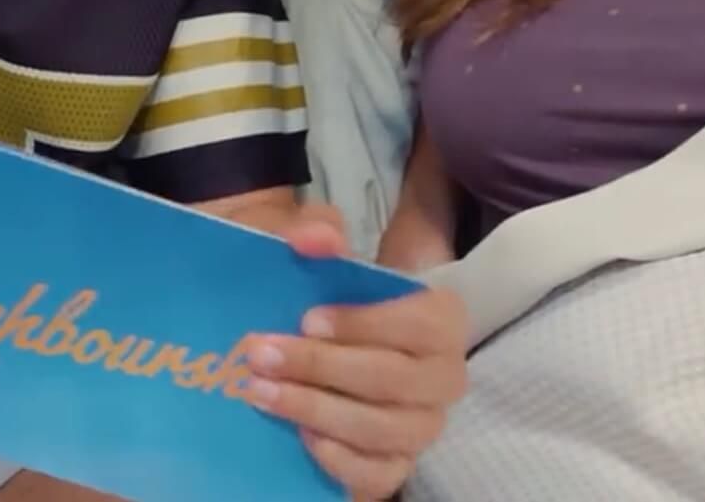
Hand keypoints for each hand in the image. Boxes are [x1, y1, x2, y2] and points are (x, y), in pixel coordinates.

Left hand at [246, 203, 468, 500]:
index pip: (419, 324)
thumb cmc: (323, 289)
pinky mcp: (396, 465)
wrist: (310, 333)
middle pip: (392, 381)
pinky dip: (337, 458)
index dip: (364, 324)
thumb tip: (314, 239)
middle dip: (321, 368)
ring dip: (314, 410)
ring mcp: (423, 426)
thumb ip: (317, 229)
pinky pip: (377, 474)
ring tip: (260, 391)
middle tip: (260, 353)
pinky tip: (297, 435)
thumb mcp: (314, 246)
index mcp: (441, 318)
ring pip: (380, 429)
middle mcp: (444, 376)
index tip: (307, 320)